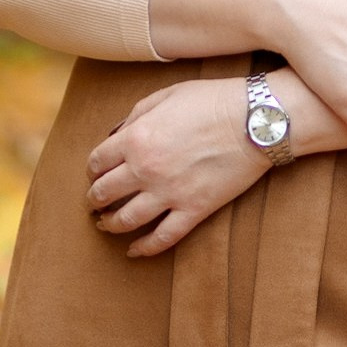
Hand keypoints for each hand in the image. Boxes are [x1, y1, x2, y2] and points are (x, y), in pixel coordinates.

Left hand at [86, 77, 270, 256]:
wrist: (254, 121)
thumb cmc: (211, 101)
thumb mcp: (166, 95)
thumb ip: (137, 114)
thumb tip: (118, 134)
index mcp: (136, 138)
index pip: (97, 162)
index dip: (92, 170)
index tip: (95, 173)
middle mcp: (145, 169)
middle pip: (105, 193)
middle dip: (95, 199)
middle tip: (94, 202)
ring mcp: (169, 193)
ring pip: (127, 220)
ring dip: (110, 225)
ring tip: (105, 225)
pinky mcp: (193, 210)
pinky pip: (163, 237)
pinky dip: (145, 248)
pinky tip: (134, 251)